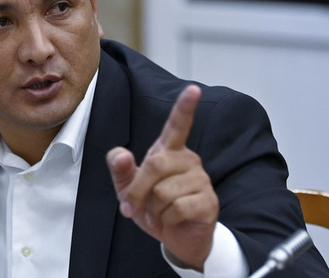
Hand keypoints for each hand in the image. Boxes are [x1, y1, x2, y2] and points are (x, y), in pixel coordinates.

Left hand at [106, 85, 217, 270]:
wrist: (175, 238)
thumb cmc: (153, 207)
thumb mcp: (128, 189)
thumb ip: (120, 170)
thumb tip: (120, 154)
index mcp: (169, 152)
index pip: (177, 125)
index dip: (184, 107)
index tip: (193, 89)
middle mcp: (188, 160)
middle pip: (156, 164)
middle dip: (138, 189)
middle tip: (132, 207)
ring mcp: (200, 180)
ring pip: (164, 191)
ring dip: (153, 209)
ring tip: (158, 214)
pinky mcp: (208, 201)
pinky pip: (178, 208)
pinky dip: (165, 219)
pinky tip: (170, 220)